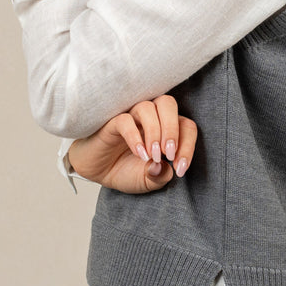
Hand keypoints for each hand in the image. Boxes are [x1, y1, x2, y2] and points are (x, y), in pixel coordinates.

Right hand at [66, 94, 196, 193]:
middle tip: (168, 155)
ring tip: (152, 156)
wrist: (98, 173)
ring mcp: (131, 117)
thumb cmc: (125, 171)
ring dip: (155, 132)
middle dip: (173, 130)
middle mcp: (151, 117)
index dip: (188, 146)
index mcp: (166, 128)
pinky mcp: (112, 122)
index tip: (179, 169)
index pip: (186, 126)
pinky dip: (135, 137)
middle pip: (168, 104)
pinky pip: (125, 120)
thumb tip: (164, 167)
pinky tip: (139, 154)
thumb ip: (161, 176)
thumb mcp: (148, 181)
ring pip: (148, 107)